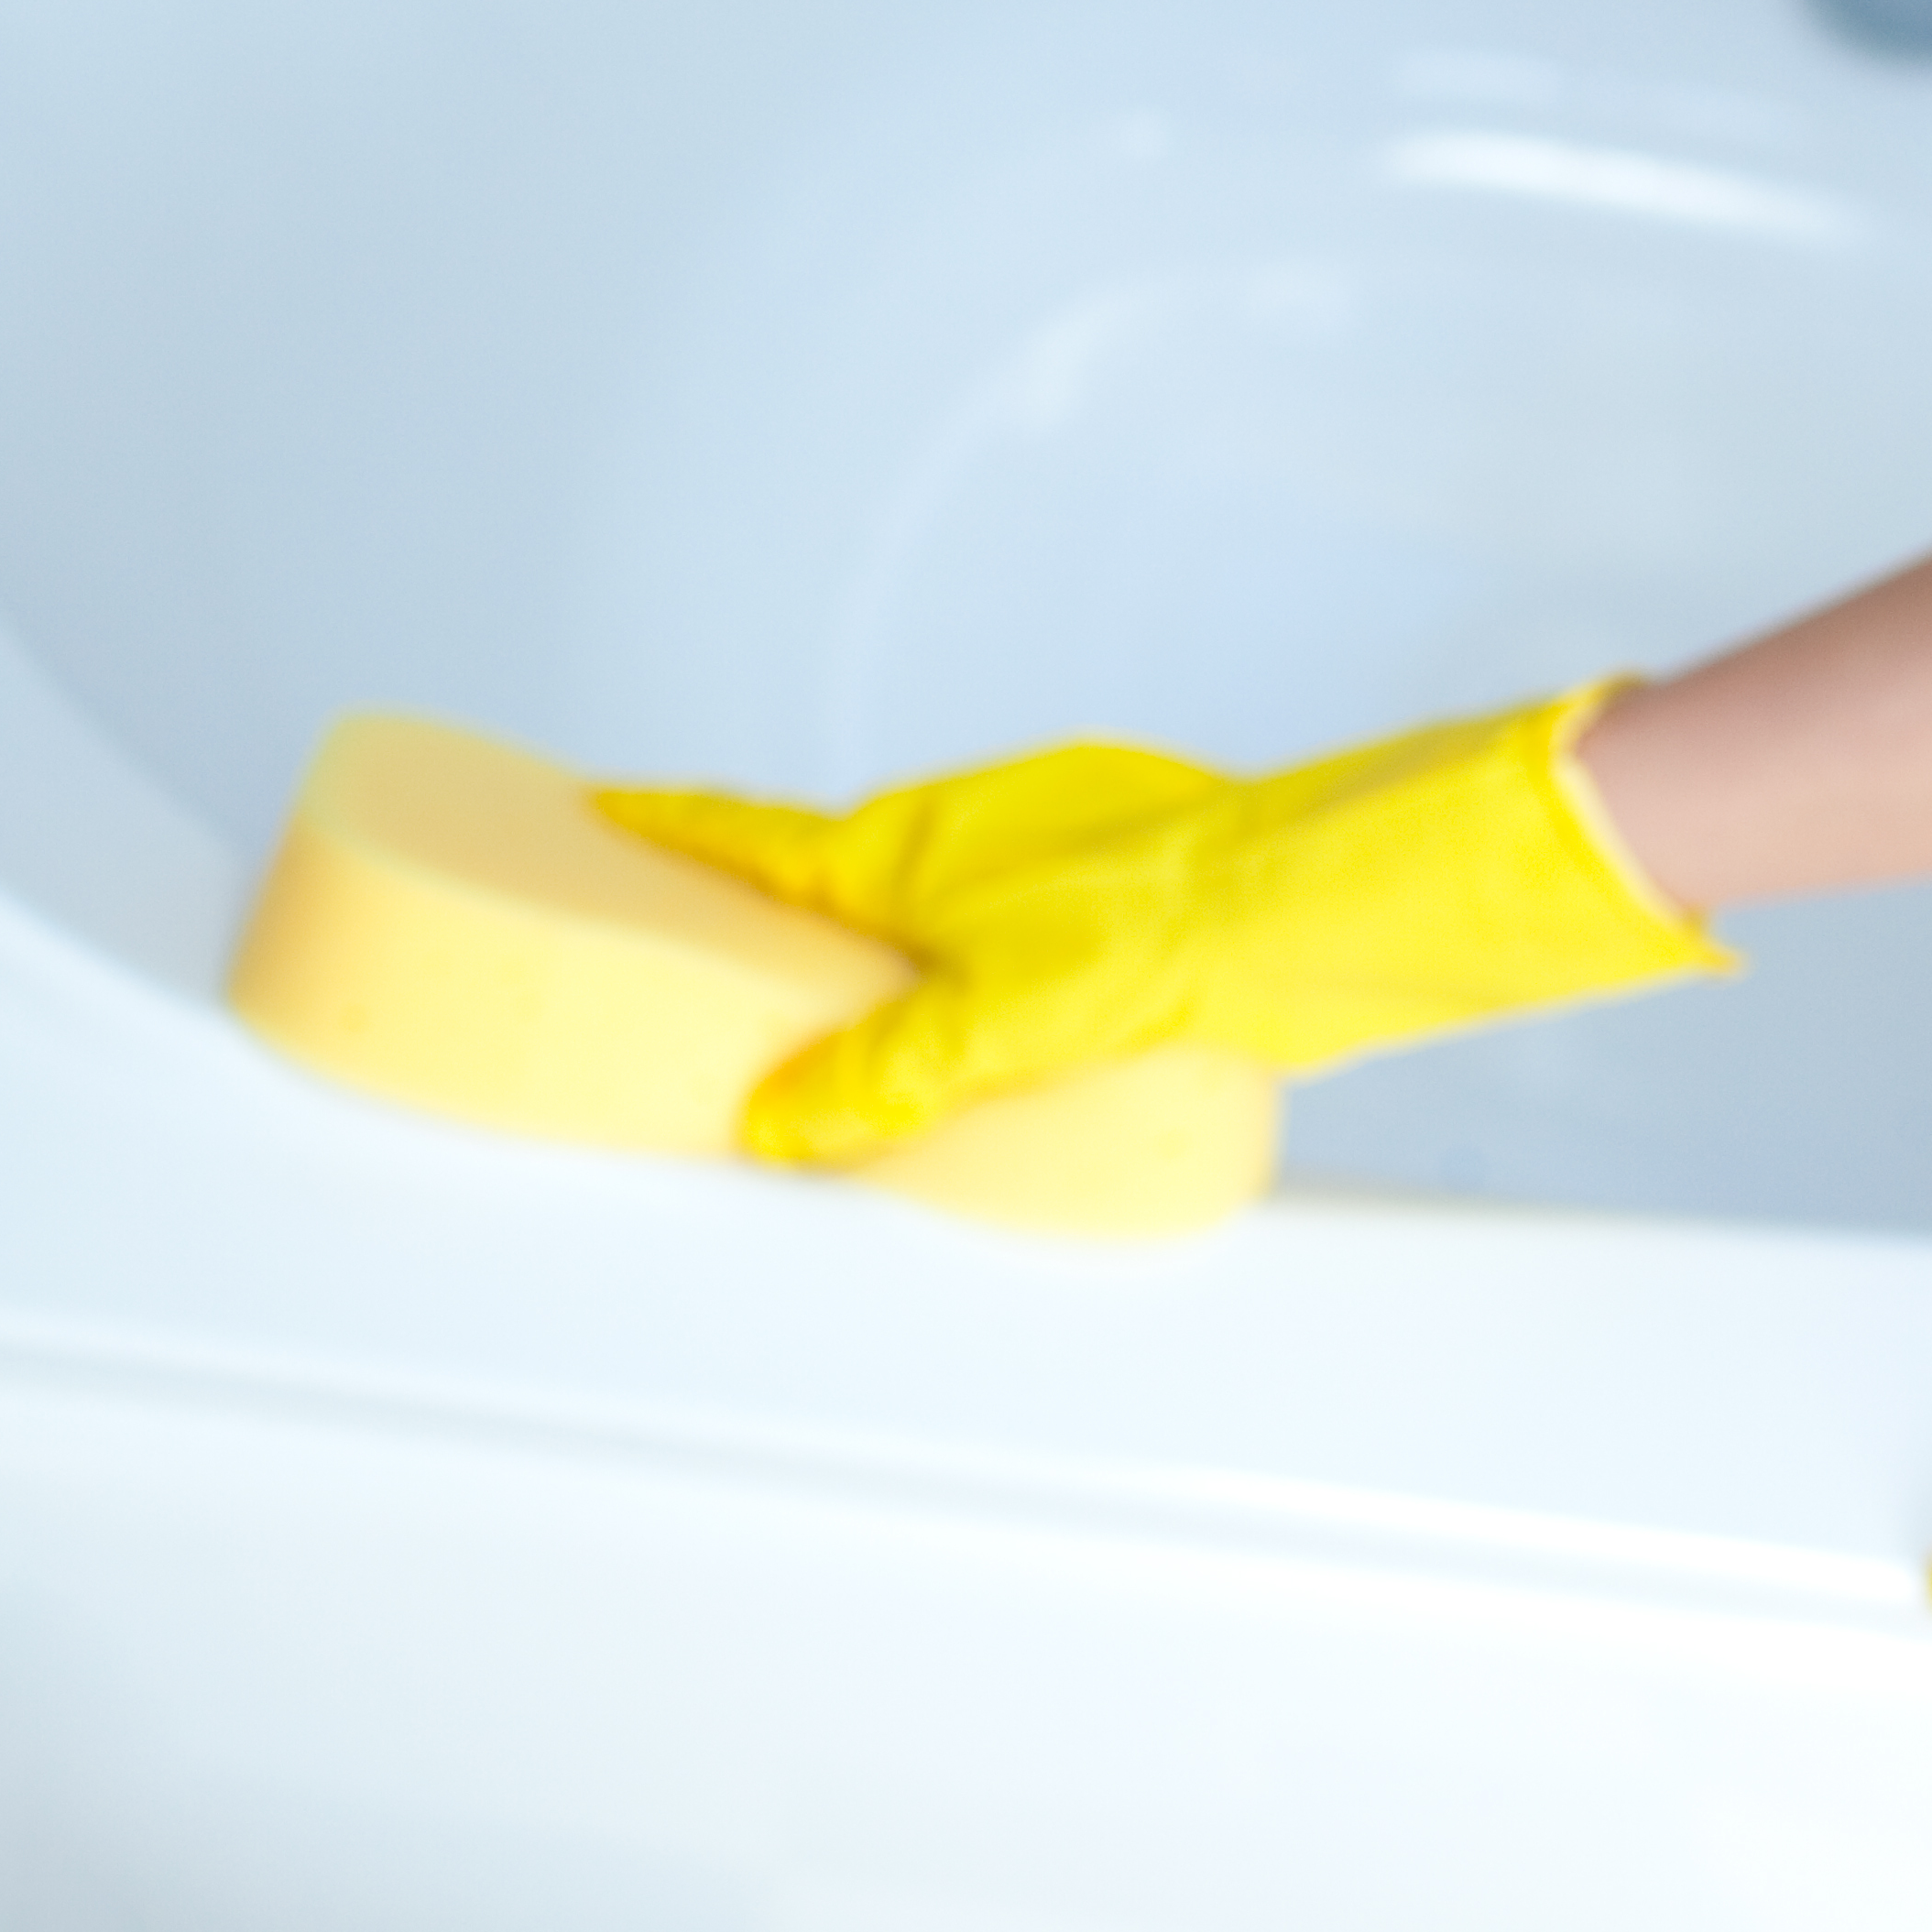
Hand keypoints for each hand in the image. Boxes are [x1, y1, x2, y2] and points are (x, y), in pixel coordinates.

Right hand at [595, 682, 1726, 1161]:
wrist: (1331, 897)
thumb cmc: (1180, 929)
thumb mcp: (999, 1022)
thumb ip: (888, 1074)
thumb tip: (784, 1121)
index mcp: (915, 847)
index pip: (756, 837)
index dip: (673, 831)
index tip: (600, 810)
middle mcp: (976, 835)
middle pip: (839, 869)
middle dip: (772, 909)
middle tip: (709, 953)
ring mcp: (1054, 857)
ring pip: (931, 905)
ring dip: (884, 953)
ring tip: (843, 1025)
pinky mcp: (1127, 892)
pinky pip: (1009, 931)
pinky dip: (974, 974)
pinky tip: (998, 1035)